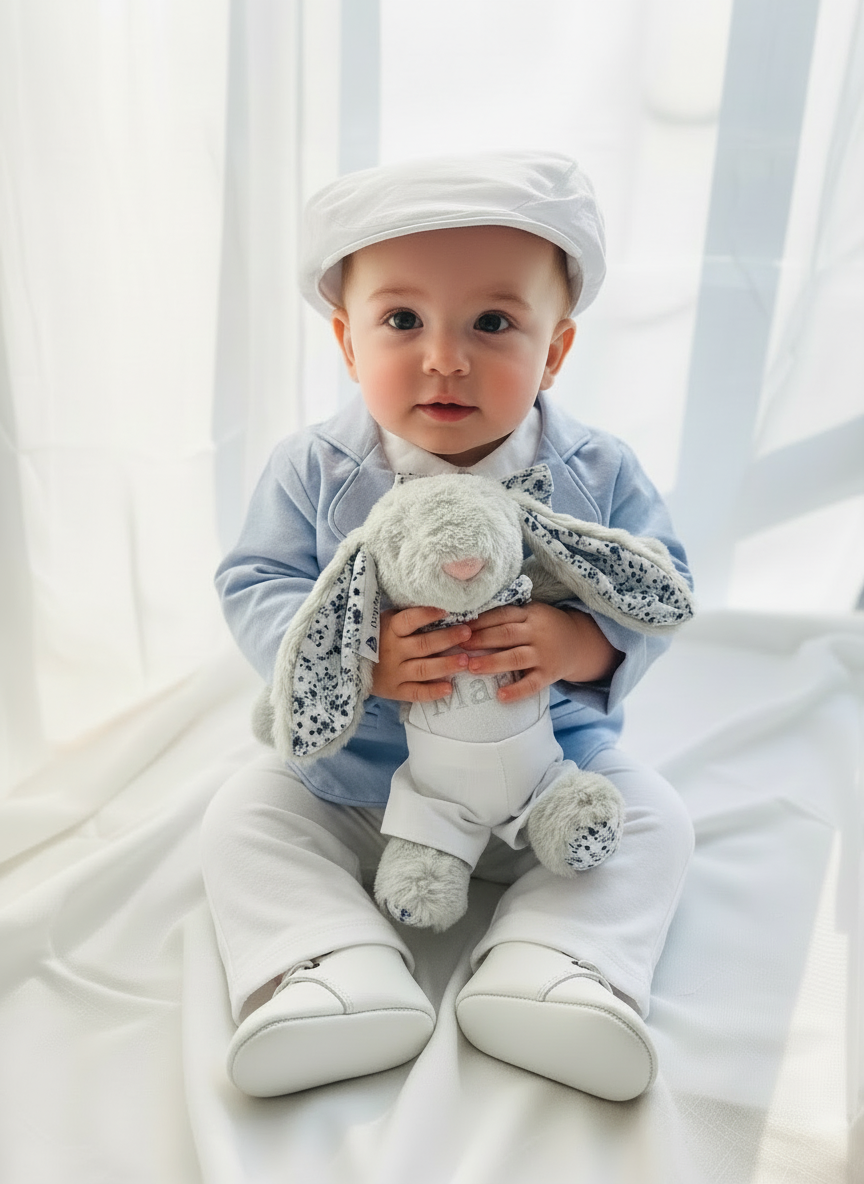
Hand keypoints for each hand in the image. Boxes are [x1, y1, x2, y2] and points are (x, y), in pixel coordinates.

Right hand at [371, 606, 472, 702]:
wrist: (347, 664)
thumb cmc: (373, 637)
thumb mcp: (384, 621)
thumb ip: (405, 617)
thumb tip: (436, 602)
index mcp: (389, 629)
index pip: (409, 620)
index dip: (427, 615)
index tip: (446, 610)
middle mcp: (392, 651)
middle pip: (423, 645)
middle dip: (447, 638)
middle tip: (467, 633)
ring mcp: (394, 672)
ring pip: (423, 669)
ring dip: (445, 665)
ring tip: (465, 661)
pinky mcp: (394, 691)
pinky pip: (415, 692)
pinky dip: (432, 692)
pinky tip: (449, 688)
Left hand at [464, 602, 622, 703]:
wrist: (579, 643)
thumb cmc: (544, 627)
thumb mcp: (530, 614)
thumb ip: (506, 616)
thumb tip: (467, 622)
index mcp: (530, 614)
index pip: (502, 615)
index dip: (481, 621)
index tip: (459, 627)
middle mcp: (537, 633)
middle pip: (507, 634)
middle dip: (482, 640)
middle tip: (459, 646)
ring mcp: (544, 654)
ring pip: (516, 658)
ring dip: (493, 662)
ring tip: (471, 667)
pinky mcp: (549, 675)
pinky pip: (532, 684)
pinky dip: (517, 691)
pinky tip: (500, 696)